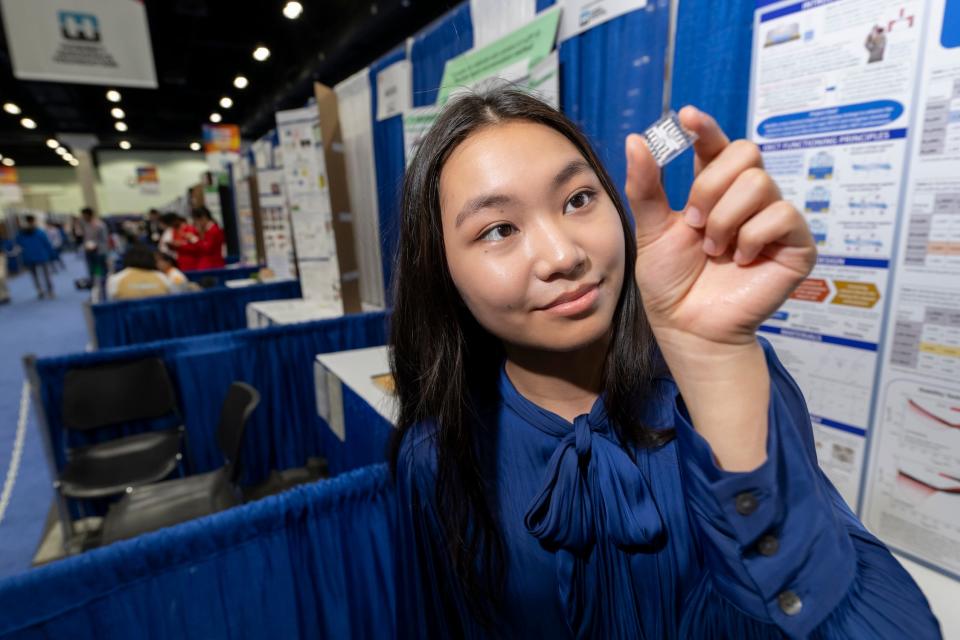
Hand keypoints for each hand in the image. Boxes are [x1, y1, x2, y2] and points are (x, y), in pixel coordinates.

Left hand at [625, 106, 815, 351]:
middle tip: (694, 224)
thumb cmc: (672, 283)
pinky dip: (751, 237)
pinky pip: (782, 214)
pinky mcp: (796, 244)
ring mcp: (773, 220)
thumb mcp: (651, 229)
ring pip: (759, 183)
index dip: (707, 128)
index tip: (687, 117)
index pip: (717, 145)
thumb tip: (635, 139)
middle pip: (745, 153)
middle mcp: (747, 199)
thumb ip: (646, 186)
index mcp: (714, 190)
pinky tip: (740, 260)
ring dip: (725, 219)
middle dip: (710, 188)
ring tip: (714, 250)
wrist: (687, 326)